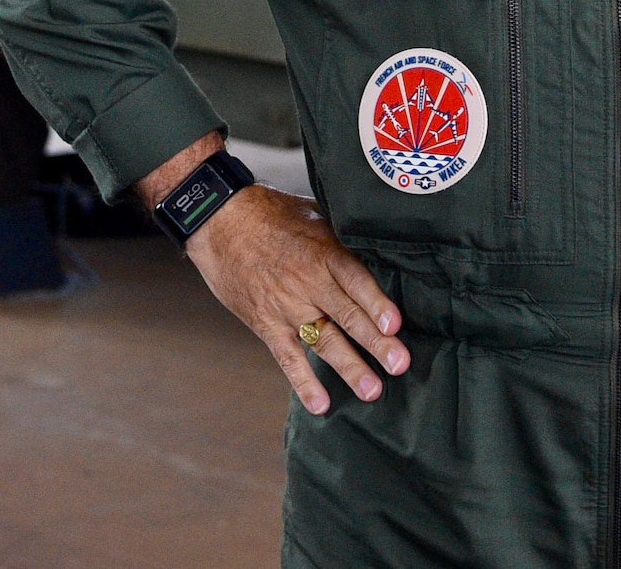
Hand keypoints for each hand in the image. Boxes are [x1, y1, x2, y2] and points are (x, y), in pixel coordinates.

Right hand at [140, 136, 407, 415]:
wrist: (222, 222)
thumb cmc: (274, 215)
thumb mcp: (316, 215)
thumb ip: (344, 240)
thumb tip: (379, 251)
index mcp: (325, 252)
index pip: (356, 280)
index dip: (376, 303)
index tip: (394, 324)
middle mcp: (308, 282)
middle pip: (347, 315)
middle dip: (375, 342)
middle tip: (399, 364)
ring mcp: (287, 306)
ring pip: (323, 340)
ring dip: (349, 367)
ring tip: (372, 390)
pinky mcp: (266, 324)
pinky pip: (288, 357)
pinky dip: (303, 382)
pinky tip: (320, 404)